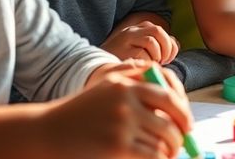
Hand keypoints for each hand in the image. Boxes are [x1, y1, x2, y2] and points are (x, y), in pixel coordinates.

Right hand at [39, 68, 191, 158]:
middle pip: (171, 119)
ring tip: (165, 156)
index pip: (168, 93)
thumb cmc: (79, 114)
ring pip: (163, 140)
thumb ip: (136, 91)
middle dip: (179, 136)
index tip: (187, 124)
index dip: (183, 111)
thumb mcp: (105, 90)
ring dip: (169, 152)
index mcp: (126, 82)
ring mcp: (123, 122)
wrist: (47, 132)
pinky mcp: (119, 146)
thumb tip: (174, 112)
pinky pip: (153, 155)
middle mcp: (127, 99)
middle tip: (179, 146)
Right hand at [102, 21, 179, 63]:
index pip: (162, 32)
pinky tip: (142, 67)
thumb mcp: (141, 48)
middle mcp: (133, 31)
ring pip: (152, 41)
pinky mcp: (123, 50)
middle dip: (166, 48)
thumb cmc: (123, 60)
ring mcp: (127, 39)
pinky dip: (147, 62)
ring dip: (157, 55)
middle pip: (158, 32)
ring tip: (152, 64)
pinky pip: (142, 54)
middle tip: (163, 61)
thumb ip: (158, 45)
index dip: (170, 46)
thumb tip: (174, 45)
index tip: (167, 58)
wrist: (97, 66)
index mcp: (139, 28)